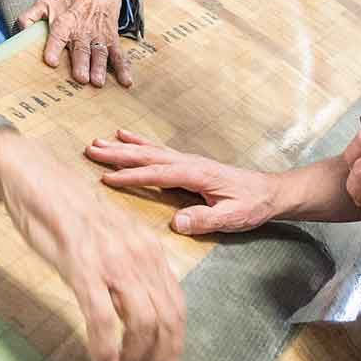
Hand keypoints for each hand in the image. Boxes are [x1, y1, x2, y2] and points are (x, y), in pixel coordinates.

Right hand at [0, 130, 184, 360]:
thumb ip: (131, 266)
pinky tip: (102, 360)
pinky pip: (101, 316)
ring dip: (135, 356)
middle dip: (161, 357)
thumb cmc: (70, 212)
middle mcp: (138, 254)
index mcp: (149, 248)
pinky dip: (106, 346)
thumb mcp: (113, 237)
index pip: (176, 305)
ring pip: (140, 321)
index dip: (175, 343)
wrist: (37, 179)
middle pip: (166, 318)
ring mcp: (111, 260)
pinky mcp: (80, 265)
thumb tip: (142, 306)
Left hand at [17, 0, 131, 87]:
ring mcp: (99, 36)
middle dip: (81, 63)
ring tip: (97, 82)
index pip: (58, 35)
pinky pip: (118, 55)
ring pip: (99, 53)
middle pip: (81, 49)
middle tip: (80, 78)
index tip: (51, 61)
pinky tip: (126, 81)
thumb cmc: (69, 1)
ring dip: (99, 68)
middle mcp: (82, 31)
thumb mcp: (46, 3)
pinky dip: (123, 68)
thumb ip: (30, 16)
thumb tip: (19, 28)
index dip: (54, 47)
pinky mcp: (111, 40)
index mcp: (65, 22)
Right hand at [86, 129, 283, 234]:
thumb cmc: (252, 206)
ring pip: (149, 150)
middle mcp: (189, 162)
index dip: (131, 176)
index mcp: (196, 174)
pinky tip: (126, 138)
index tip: (107, 178)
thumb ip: (205, 220)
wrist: (269, 192)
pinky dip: (139, 143)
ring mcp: (188, 160)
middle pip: (147, 156)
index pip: (157, 174)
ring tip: (99, 142)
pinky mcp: (188, 163)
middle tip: (91, 150)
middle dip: (118, 154)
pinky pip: (158, 151)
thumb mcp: (232, 218)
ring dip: (123, 147)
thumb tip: (177, 223)